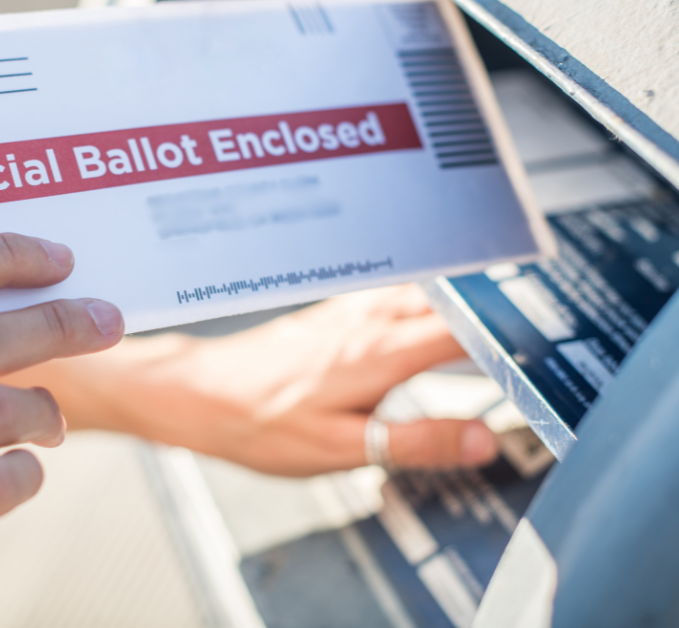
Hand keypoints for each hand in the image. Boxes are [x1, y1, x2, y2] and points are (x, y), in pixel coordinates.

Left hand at [10, 284, 496, 475]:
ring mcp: (351, 310)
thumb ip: (415, 441)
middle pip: (452, 303)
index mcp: (379, 350)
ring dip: (460, 304)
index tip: (541, 353)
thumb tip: (482, 439)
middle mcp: (369, 318)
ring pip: (426, 294)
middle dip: (493, 314)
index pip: (465, 331)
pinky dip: (427, 304)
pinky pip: (398, 295)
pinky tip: (429, 319)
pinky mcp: (336, 313)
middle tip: (528, 335)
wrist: (201, 392)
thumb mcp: (340, 449)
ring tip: (491, 323)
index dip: (509, 338)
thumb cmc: (259, 421)